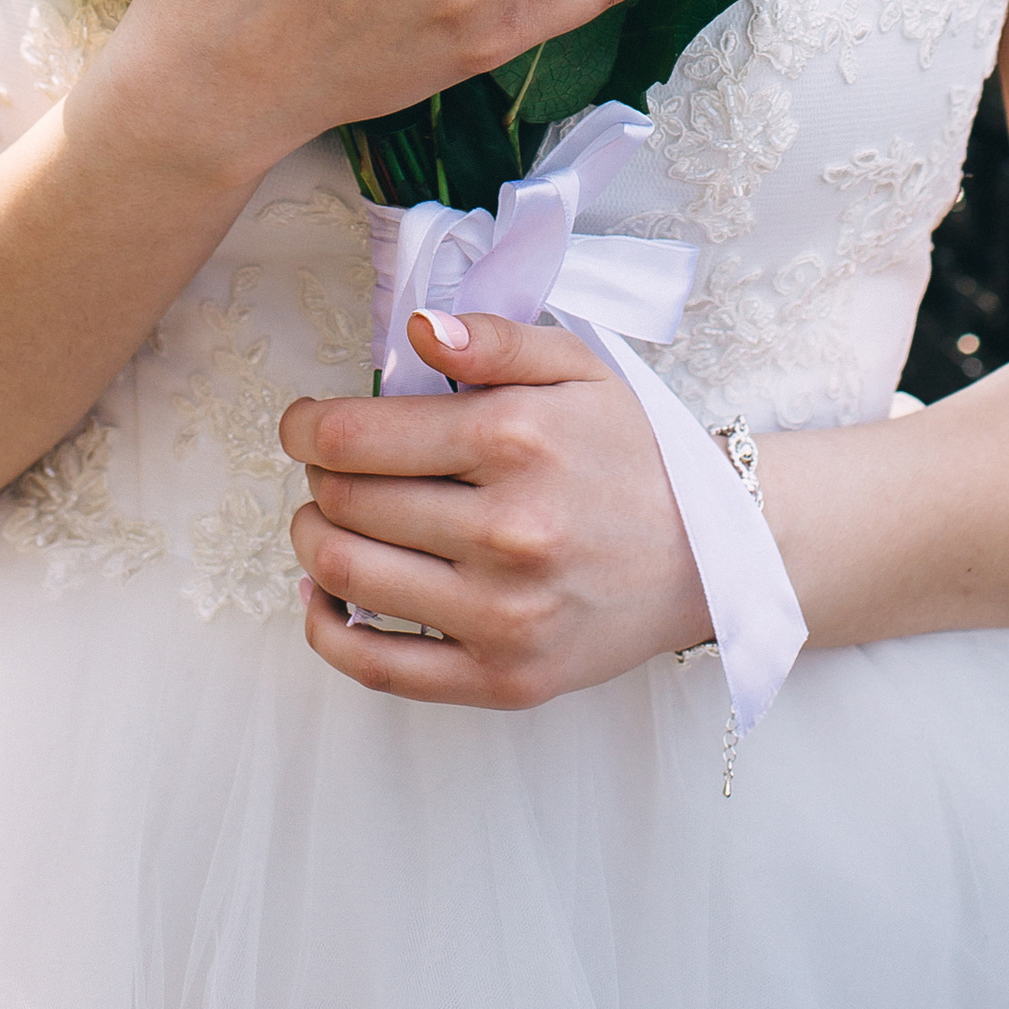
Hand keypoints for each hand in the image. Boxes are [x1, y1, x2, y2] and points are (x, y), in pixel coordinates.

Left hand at [281, 308, 712, 707]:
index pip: (356, 437)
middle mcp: (506, 529)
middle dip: (316, 479)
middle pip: (343, 502)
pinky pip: (378, 665)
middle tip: (327, 470)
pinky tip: (325, 595)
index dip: (306, 427)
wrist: (706, 557)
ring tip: (325, 521)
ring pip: (347, 575)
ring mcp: (502, 613)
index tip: (302, 425)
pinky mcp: (501, 678)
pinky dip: (327, 628)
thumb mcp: (577, 368)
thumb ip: (494, 339)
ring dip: (310, 542)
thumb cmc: (631, 455)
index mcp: (517, 439)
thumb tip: (416, 330)